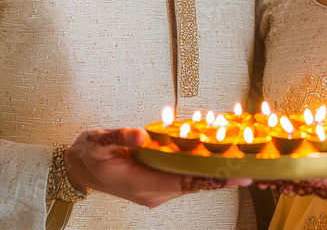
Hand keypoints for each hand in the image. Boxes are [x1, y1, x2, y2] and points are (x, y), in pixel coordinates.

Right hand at [65, 128, 249, 208]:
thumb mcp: (98, 142)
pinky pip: (182, 178)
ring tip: (239, 162)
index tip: (236, 175)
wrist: (77, 168)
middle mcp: (153, 193)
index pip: (184, 183)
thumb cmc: (88, 155)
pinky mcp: (156, 184)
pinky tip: (213, 160)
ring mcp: (155, 191)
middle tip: (250, 169)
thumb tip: (140, 134)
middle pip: (193, 185)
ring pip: (190, 183)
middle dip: (220, 177)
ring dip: (211, 174)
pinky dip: (198, 170)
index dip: (211, 179)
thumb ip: (119, 137)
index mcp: (143, 185)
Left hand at [256, 156, 326, 218]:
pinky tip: (288, 174)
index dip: (305, 178)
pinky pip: (320, 181)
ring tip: (264, 176)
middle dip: (286, 181)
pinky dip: (301, 177)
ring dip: (287, 181)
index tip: (285, 174)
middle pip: (311, 185)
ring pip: (311, 185)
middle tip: (259, 176)